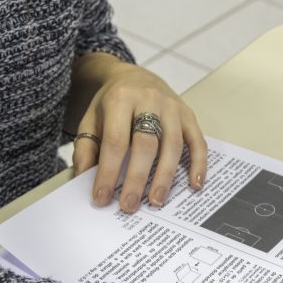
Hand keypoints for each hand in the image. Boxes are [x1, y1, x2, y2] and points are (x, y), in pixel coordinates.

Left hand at [71, 60, 207, 212]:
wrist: (133, 76)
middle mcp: (149, 99)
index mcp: (120, 99)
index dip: (109, 172)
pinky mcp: (188, 114)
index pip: (115, 141)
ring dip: (165, 176)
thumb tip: (83, 181)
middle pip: (146, 144)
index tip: (103, 198)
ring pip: (172, 144)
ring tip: (156, 201)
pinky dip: (198, 163)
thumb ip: (86, 149)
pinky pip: (197, 140)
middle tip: (130, 205)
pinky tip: (194, 184)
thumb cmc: (110, 104)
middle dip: (137, 178)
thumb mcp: (91, 120)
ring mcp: (172, 106)